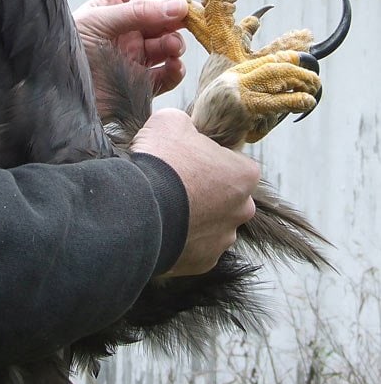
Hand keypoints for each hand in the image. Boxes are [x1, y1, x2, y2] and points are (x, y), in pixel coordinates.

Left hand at [73, 0, 188, 96]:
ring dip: (175, 44)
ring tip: (172, 48)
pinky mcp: (139, 84)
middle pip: (163, 18)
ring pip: (168, 45)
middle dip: (174, 21)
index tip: (158, 7)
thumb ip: (139, 12)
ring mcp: (134, 57)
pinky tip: (173, 67)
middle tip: (182, 24)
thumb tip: (179, 6)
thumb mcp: (99, 21)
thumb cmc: (67, 50)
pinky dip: (175, 71)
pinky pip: (166, 75)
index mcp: (112, 8)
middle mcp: (126, 31)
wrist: (57, 95)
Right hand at [131, 108, 258, 275]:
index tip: (188, 157)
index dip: (210, 157)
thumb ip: (186, 124)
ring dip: (194, 216)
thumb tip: (183, 129)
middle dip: (205, 190)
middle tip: (175, 183)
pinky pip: (194, 246)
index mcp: (245, 175)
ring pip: (211, 224)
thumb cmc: (161, 161)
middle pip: (226, 196)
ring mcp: (223, 240)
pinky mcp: (202, 262)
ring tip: (164, 206)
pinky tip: (161, 227)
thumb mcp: (171, 121)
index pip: (234, 162)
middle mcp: (243, 210)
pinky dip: (181, 238)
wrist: (138, 209)